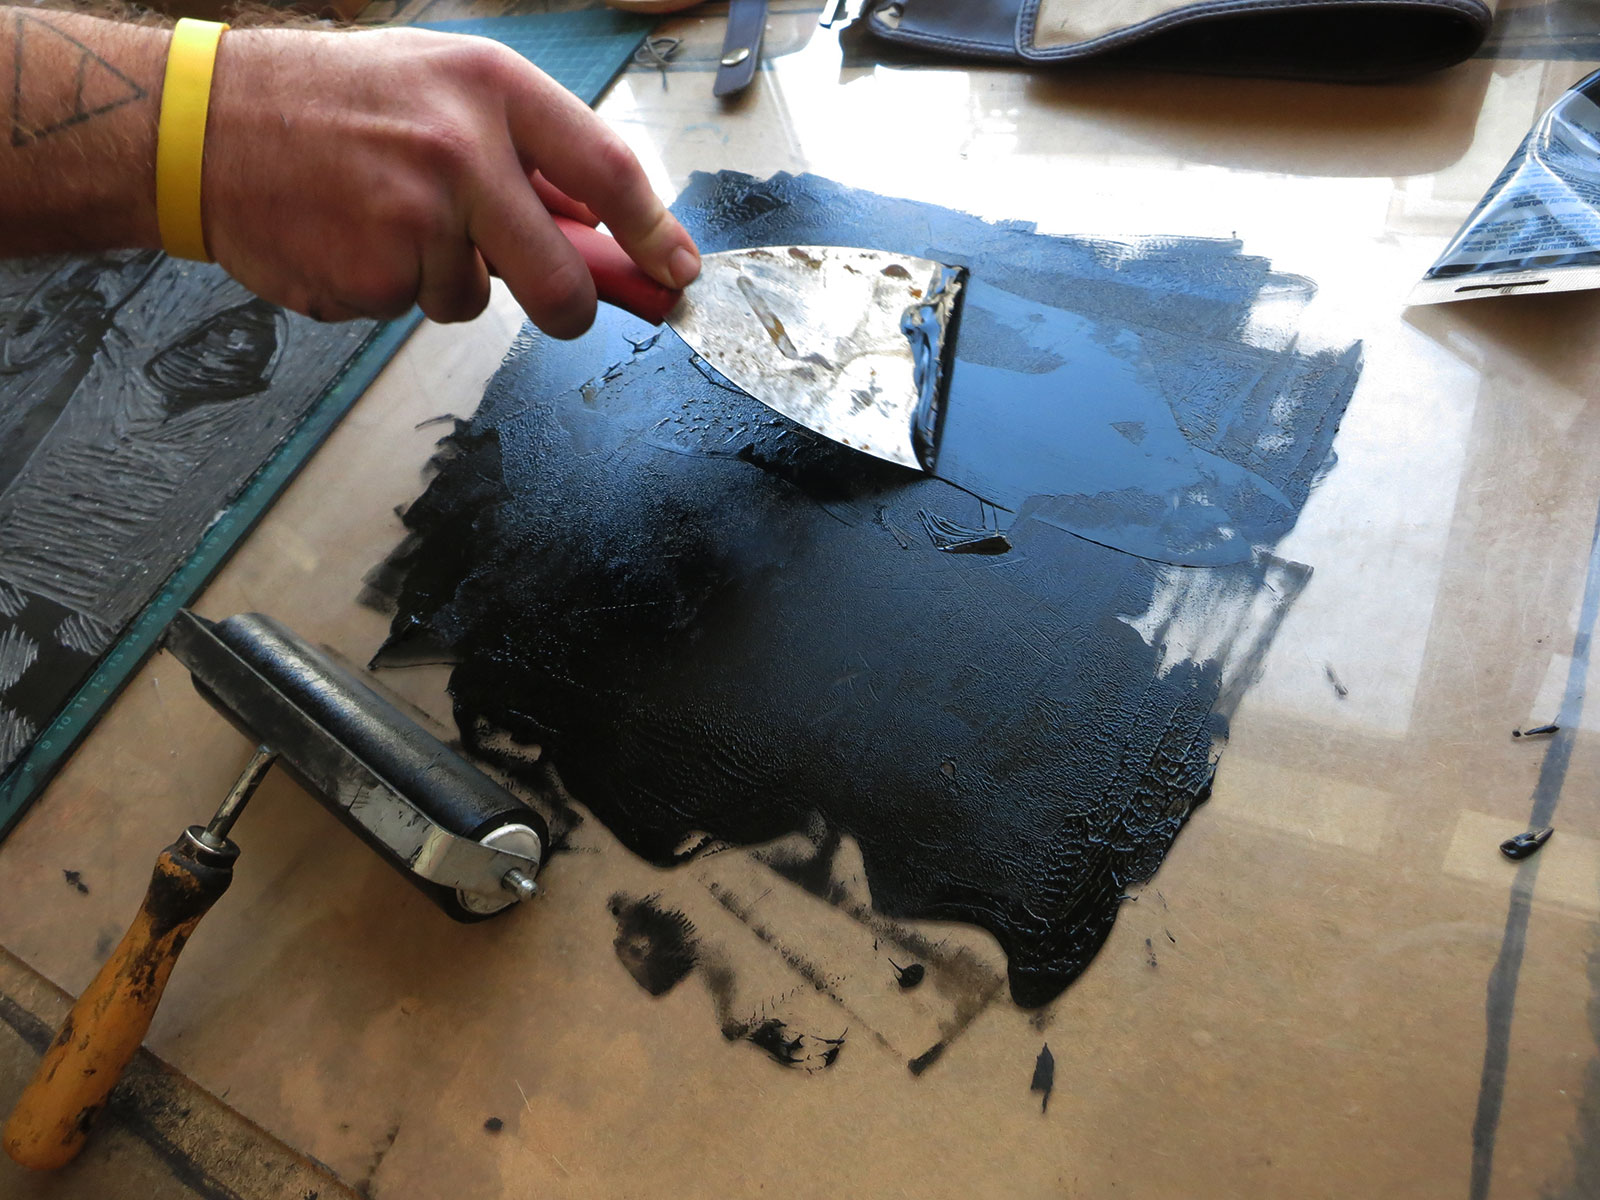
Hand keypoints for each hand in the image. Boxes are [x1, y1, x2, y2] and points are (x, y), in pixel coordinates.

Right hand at [202, 26, 699, 335]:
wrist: (207, 124)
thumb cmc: (338, 102)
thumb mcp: (442, 83)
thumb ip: (525, 149)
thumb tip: (606, 227)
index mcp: (492, 88)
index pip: (608, 170)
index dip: (656, 233)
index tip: (680, 272)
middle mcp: (462, 151)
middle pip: (560, 279)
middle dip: (573, 309)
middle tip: (565, 310)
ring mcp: (414, 219)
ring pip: (474, 298)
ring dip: (444, 278)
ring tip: (384, 217)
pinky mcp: (371, 275)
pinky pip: (412, 308)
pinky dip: (390, 287)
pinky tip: (349, 238)